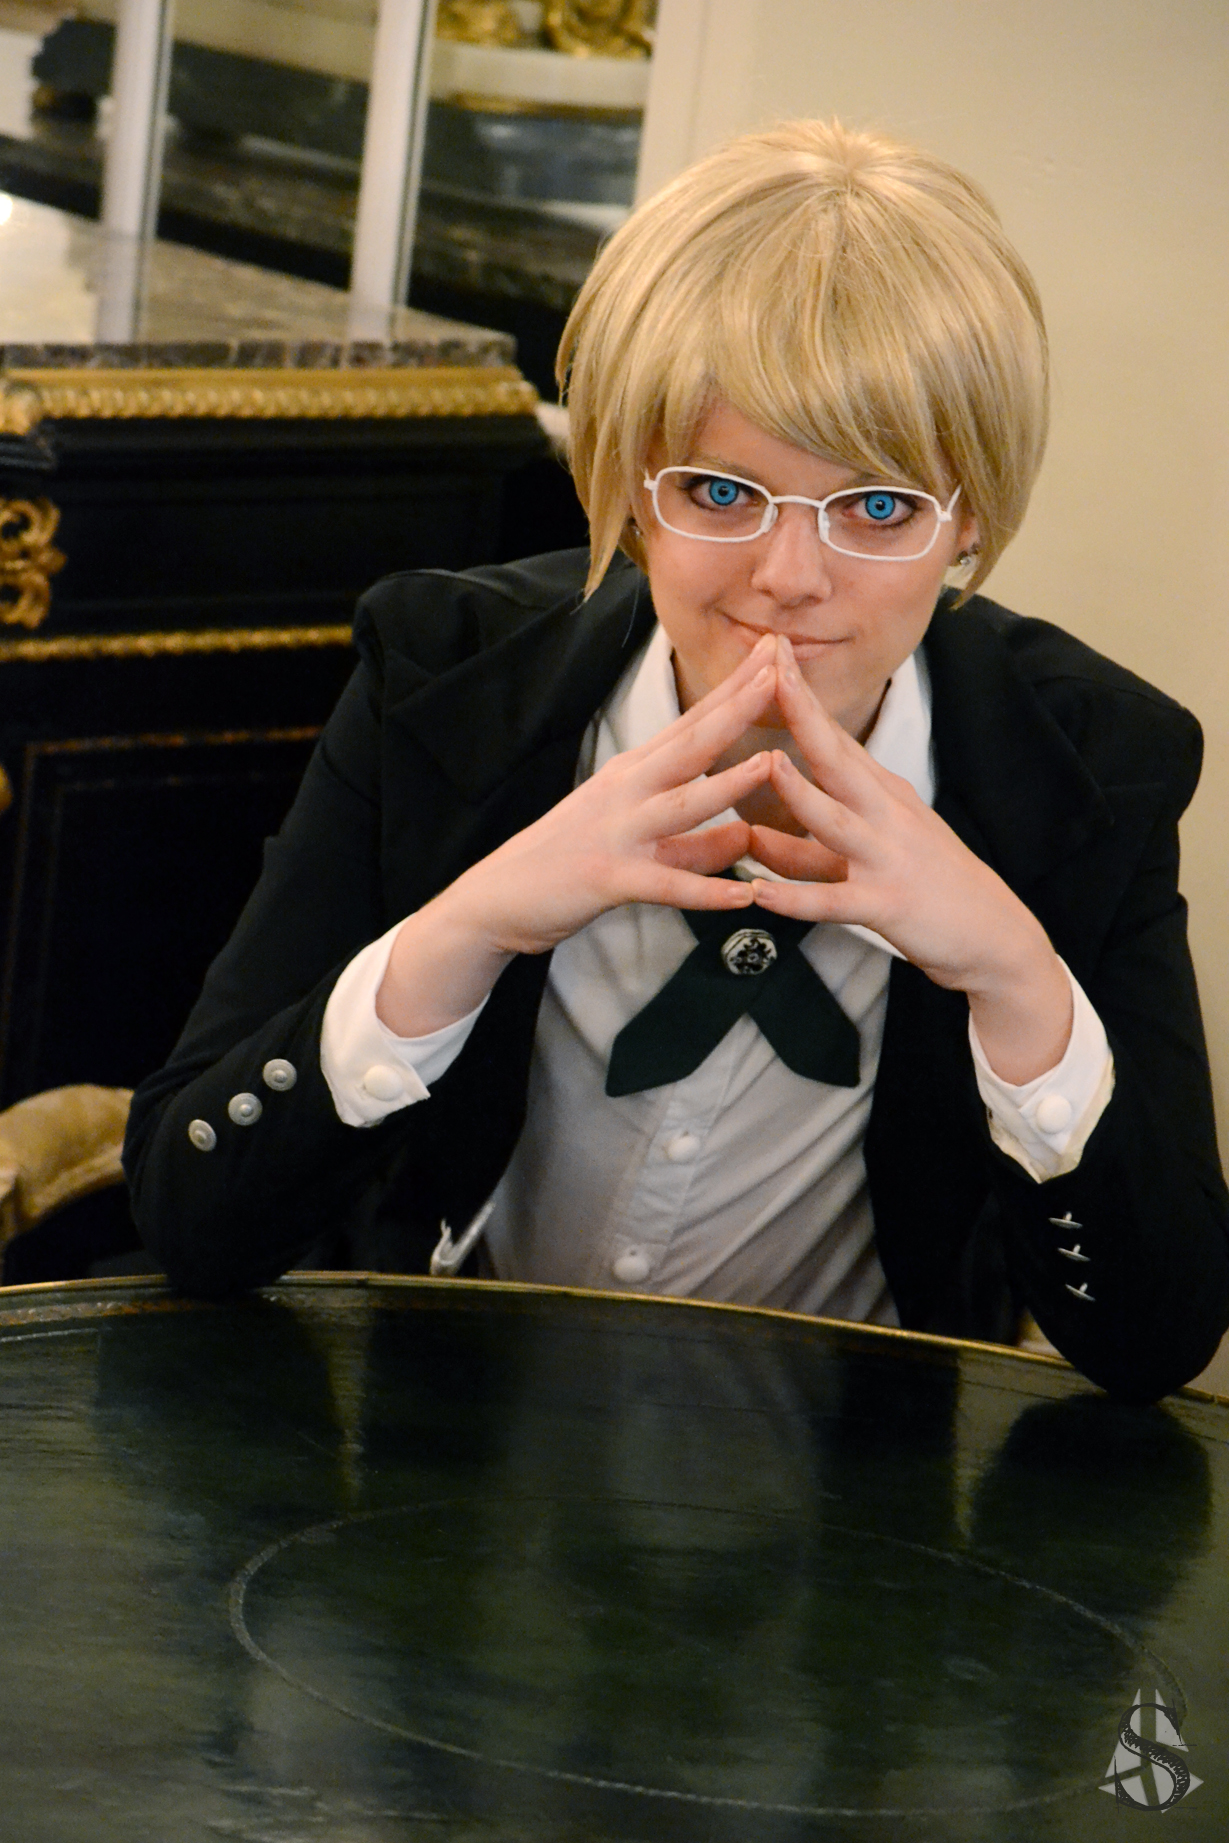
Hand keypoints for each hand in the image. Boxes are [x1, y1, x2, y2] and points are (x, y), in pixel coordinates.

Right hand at [377, 634, 778, 1034]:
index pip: (692, 723)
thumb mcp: (636, 844)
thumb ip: (694, 843)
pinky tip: (744, 896)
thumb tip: (747, 836)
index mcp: (632, 774)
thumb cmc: (565, 865)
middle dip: (737, 707)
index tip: (773, 653)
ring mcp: (616, 832)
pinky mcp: (607, 877)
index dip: (734, 689)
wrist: (497, 899)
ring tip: (772, 763)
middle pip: (690, 744)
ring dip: (727, 785)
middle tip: (781, 668)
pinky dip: (705, 891)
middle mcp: (625, 792)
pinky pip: (664, 884)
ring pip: (680, 804)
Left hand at [748, 637, 1072, 1082]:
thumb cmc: (930, 889)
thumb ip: (811, 846)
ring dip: (800, 793)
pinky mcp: (889, 906)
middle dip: (802, 713)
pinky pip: (833, 902)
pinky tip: (759, 893)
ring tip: (766, 764)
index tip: (772, 652)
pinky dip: (795, 899)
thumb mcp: (876, 851)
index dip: (802, 698)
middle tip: (768, 668)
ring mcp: (888, 859)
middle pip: (837, 758)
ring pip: (836, 822)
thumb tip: (752, 835)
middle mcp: (886, 816)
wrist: (996, 938)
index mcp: (884, 796)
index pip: (835, 738)